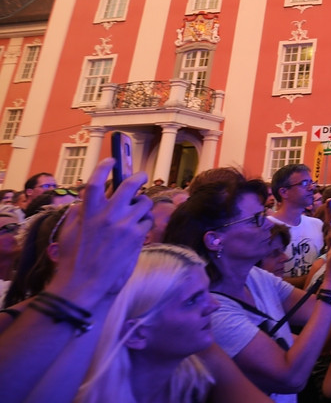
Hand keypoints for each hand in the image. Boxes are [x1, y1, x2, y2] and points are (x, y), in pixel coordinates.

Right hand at [48, 158, 152, 308]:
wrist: (86, 285)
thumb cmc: (73, 261)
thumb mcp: (68, 233)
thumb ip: (78, 213)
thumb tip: (84, 201)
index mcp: (88, 211)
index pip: (95, 181)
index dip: (104, 167)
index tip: (112, 159)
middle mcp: (107, 214)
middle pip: (129, 184)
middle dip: (138, 176)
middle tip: (140, 176)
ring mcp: (124, 224)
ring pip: (144, 203)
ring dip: (142, 205)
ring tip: (136, 214)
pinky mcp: (137, 236)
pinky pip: (147, 221)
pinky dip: (144, 224)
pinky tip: (137, 232)